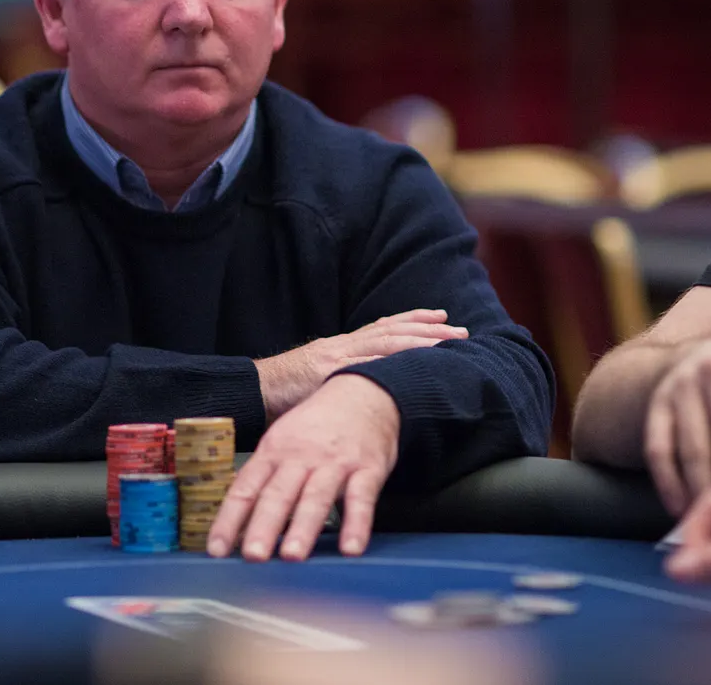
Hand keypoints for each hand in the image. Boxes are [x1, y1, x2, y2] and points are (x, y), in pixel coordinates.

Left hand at [208, 373, 398, 561]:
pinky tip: (351, 548)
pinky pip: (361, 499)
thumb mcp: (281, 441)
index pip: (245, 488)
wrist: (363, 392)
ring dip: (303, 528)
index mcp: (273, 452)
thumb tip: (237, 516)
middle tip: (252, 557)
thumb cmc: (316, 426)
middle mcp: (300, 458)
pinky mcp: (367, 469)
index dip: (230, 519)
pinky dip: (357, 524)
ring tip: (292, 557)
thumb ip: (263, 477)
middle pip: (277, 494)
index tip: (217, 550)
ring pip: (315, 497)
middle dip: (263, 527)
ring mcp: (334, 463)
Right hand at [254, 310, 466, 421]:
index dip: (413, 320)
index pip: (382, 327)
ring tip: (448, 342)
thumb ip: (341, 380)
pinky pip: (365, 365)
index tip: (440, 316)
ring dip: (420, 342)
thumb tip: (365, 389)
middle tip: (461, 331)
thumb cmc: (280, 393)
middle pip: (392, 332)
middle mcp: (341, 346)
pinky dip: (391, 361)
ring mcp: (335, 358)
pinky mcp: (327, 373)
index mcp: (340, 347)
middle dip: (428, 330)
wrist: (250, 391)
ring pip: (384, 343)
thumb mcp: (315, 382)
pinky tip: (413, 361)